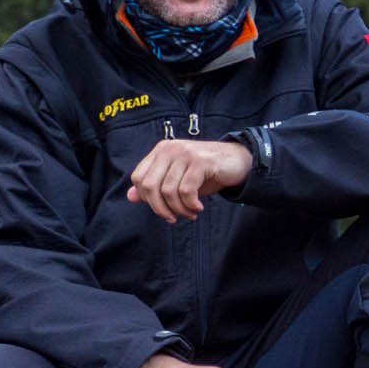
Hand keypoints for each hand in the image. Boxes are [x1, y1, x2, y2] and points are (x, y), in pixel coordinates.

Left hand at [127, 138, 252, 221]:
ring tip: (191, 214)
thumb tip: (130, 197)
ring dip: (179, 209)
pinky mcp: (200, 161)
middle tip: (175, 218)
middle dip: (160, 208)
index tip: (163, 209)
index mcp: (160, 151)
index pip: (138, 178)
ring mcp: (185, 153)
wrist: (238, 161)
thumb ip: (155, 187)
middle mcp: (169, 149)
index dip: (147, 199)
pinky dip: (191, 205)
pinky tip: (199, 208)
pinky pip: (186, 190)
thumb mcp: (178, 180)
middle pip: (149, 186)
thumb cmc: (206, 173)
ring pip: (168, 191)